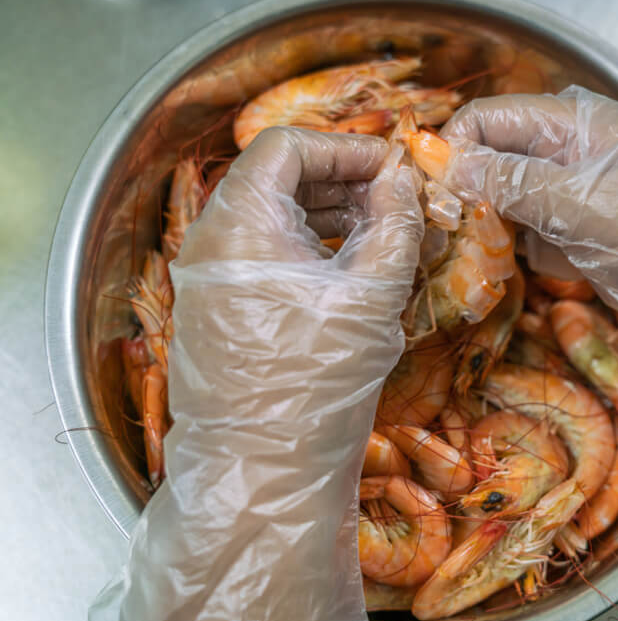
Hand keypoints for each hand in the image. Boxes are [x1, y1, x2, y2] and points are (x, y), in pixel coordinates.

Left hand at [93, 128, 422, 620]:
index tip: (393, 169)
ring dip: (331, 215)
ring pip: (275, 217)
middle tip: (396, 202)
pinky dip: (312, 249)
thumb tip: (402, 179)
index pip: (289, 146)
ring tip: (383, 237)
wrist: (262, 475)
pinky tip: (352, 271)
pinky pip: (268, 255)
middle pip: (279, 177)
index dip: (348, 148)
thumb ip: (394, 224)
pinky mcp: (222, 309)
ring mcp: (211, 277)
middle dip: (344, 181)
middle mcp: (212, 241)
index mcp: (239, 222)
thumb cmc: (314, 385)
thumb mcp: (370, 295)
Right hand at [441, 87, 617, 437]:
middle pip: (489, 165)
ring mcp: (573, 202)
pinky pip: (530, 243)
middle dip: (460, 198)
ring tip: (456, 266)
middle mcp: (563, 158)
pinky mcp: (583, 242)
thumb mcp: (593, 200)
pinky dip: (513, 260)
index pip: (486, 123)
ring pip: (504, 209)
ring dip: (481, 234)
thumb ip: (519, 184)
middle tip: (435, 242)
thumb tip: (450, 167)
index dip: (451, 153)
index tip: (428, 199)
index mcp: (568, 126)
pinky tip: (495, 281)